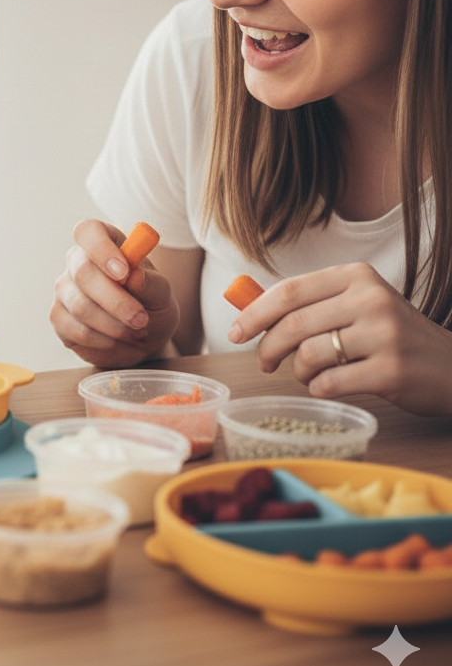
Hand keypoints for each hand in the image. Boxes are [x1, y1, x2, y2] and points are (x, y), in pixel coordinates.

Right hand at [50, 219, 179, 367]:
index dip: (101, 249)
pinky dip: (102, 340)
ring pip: (80, 306)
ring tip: (135, 331)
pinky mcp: (58, 317)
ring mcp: (64, 290)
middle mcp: (78, 262)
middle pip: (83, 272)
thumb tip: (133, 275)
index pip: (88, 231)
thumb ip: (151, 283)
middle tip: (141, 319)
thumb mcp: (162, 295)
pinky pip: (76, 330)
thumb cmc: (152, 307)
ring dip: (114, 325)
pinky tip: (115, 339)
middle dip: (115, 300)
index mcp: (104, 243)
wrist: (143, 340)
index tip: (123, 272)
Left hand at [228, 262, 451, 415]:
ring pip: (309, 355)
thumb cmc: (391, 335)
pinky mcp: (391, 371)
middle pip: (292, 325)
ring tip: (308, 375)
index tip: (234, 332)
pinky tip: (327, 386)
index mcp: (355, 276)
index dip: (254, 314)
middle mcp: (370, 299)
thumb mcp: (356, 305)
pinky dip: (318, 388)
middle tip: (263, 363)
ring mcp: (383, 335)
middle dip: (267, 348)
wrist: (451, 366)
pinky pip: (330, 383)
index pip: (288, 291)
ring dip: (298, 372)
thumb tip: (248, 312)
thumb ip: (310, 305)